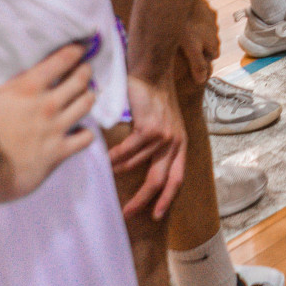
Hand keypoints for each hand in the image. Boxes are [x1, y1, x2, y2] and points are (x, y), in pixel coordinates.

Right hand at [0, 40, 96, 201]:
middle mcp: (47, 105)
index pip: (62, 60)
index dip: (75, 52)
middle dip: (85, 71)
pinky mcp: (58, 152)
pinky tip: (81, 131)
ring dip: (89, 96)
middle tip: (85, 69)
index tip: (81, 48)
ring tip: (87, 94)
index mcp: (27, 87)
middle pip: (80, 80)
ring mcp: (55, 128)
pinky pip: (86, 138)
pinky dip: (87, 133)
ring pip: (86, 104)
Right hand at [110, 72, 185, 218]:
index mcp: (180, 143)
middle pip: (161, 180)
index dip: (167, 198)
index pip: (177, 178)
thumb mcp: (161, 124)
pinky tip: (105, 159)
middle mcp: (176, 142)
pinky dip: (115, 157)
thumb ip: (155, 145)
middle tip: (128, 213)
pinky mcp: (150, 128)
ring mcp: (164, 135)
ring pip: (138, 164)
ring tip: (108, 173)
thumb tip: (136, 166)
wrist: (151, 70)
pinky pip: (128, 150)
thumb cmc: (151, 96)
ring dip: (121, 170)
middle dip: (145, 200)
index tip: (157, 215)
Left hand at [179, 0, 219, 86]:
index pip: (212, 57)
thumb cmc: (185, 24)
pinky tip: (185, 19)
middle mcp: (215, 31)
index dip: (203, 60)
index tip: (192, 60)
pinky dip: (196, 20)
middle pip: (210, 44)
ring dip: (199, 33)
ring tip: (184, 33)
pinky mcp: (206, 7)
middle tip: (186, 48)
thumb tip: (202, 81)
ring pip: (207, 30)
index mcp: (212, 43)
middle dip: (202, 47)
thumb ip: (197, 64)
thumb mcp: (190, 48)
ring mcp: (211, 18)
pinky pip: (203, 17)